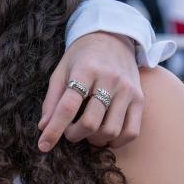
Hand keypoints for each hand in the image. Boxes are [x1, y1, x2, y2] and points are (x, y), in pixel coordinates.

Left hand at [39, 33, 143, 150]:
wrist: (112, 38)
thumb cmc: (81, 58)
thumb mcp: (60, 72)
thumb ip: (52, 100)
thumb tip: (43, 128)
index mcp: (85, 71)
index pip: (68, 106)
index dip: (54, 130)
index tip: (43, 145)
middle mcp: (109, 80)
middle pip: (90, 122)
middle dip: (74, 135)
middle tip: (69, 132)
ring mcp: (127, 90)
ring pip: (110, 130)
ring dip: (93, 140)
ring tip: (86, 132)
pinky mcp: (140, 99)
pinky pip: (131, 131)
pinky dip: (116, 142)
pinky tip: (105, 137)